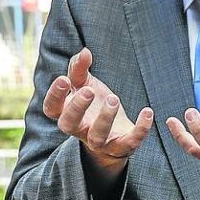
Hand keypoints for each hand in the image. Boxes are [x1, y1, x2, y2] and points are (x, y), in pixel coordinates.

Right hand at [43, 47, 153, 176]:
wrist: (115, 132)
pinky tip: (147, 112)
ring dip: (105, 118)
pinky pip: (130, 142)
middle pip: (68, 124)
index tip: (64, 79)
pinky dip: (140, 129)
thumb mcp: (85, 83)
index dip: (55, 96)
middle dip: (78, 108)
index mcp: (66, 113)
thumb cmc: (95, 103)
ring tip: (114, 98)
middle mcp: (79, 129)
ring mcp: (100, 141)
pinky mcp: (121, 146)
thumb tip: (85, 52)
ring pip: (97, 137)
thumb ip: (80, 68)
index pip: (51, 109)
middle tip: (89, 90)